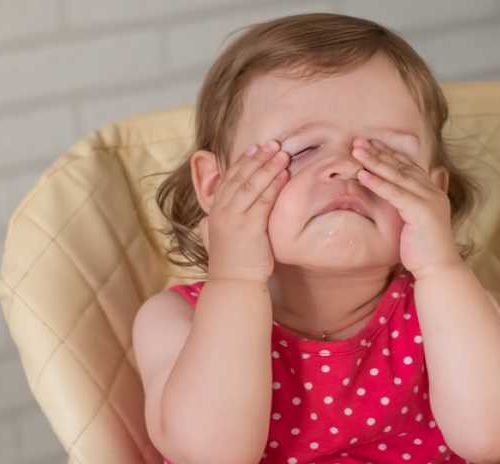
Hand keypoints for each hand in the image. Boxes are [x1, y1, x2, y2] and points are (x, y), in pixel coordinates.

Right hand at [201, 140, 288, 282]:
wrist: (233, 283)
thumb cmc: (235, 261)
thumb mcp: (225, 233)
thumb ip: (228, 216)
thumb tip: (233, 205)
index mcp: (215, 210)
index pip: (229, 178)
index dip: (243, 161)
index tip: (256, 147)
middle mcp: (221, 211)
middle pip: (240, 176)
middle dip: (258, 158)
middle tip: (273, 143)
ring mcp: (234, 219)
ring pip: (251, 185)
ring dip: (268, 166)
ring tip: (282, 153)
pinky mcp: (249, 227)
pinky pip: (263, 201)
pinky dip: (274, 185)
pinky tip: (284, 175)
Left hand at [351, 138, 459, 277]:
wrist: (439, 269)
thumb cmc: (424, 251)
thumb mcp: (415, 223)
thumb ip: (408, 206)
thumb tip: (396, 199)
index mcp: (432, 192)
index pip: (408, 166)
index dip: (388, 153)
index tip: (369, 144)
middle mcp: (432, 191)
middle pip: (401, 166)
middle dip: (379, 152)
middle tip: (357, 140)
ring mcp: (429, 199)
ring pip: (397, 175)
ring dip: (375, 161)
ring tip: (356, 151)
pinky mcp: (421, 210)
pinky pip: (395, 193)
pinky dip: (378, 183)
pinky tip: (362, 174)